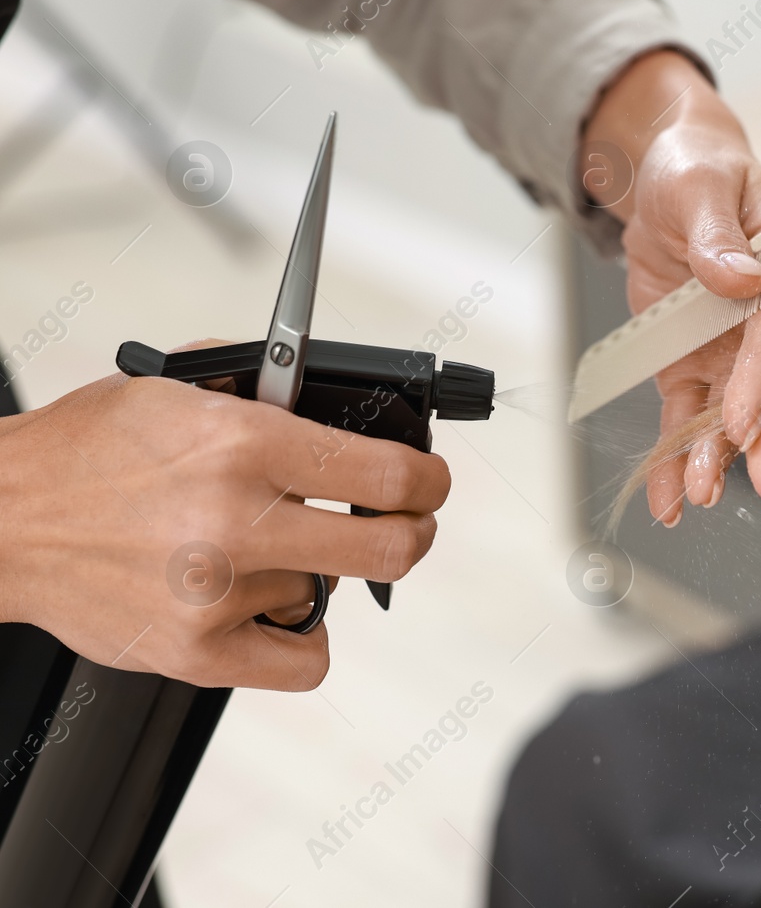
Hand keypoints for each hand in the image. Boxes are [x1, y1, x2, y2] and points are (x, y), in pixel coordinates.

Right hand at [0, 366, 449, 689]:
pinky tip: (269, 607)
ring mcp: (217, 594)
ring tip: (254, 550)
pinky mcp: (195, 654)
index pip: (391, 473)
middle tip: (403, 523)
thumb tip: (350, 402)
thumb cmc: (86, 454)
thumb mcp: (179, 389)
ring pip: (328, 592)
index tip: (428, 483)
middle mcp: (236, 520)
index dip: (428, 481)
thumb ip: (270, 395)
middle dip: (413, 532)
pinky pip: (305, 662)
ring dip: (310, 571)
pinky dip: (299, 638)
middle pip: (394, 547)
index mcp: (242, 444)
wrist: (1, 520)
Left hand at [582, 51, 760, 524]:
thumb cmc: (695, 172)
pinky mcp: (698, 366)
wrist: (664, 184)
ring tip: (699, 494)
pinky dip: (676, 458)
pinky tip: (668, 498)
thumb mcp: (698, 186)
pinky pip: (690, 418)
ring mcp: (739, 349)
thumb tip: (741, 277)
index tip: (745, 419)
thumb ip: (718, 233)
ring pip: (739, 414)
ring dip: (721, 457)